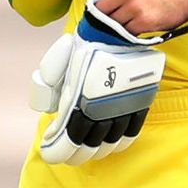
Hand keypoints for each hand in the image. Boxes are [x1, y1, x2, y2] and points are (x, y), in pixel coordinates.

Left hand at [31, 0, 164, 164]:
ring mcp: (123, 107)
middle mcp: (103, 108)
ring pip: (109, 142)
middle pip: (89, 145)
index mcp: (81, 98)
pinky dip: (119, 143)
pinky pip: (131, 131)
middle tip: (67, 156)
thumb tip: (48, 108)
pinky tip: (110, 145)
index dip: (58, 151)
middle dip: (75, 155)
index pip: (69, 138)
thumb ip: (49, 82)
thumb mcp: (60, 59)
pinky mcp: (139, 103)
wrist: (118, 31)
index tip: (50, 153)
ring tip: (86, 152)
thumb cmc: (86, 44)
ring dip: (96, 151)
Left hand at [82, 0, 187, 34]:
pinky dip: (130, 31)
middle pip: (101, 9)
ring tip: (131, 17)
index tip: (106, 2)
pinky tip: (138, 24)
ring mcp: (134, 6)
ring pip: (112, 22)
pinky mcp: (143, 22)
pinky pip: (126, 32)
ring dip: (119, 24)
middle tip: (120, 12)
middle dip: (107, 13)